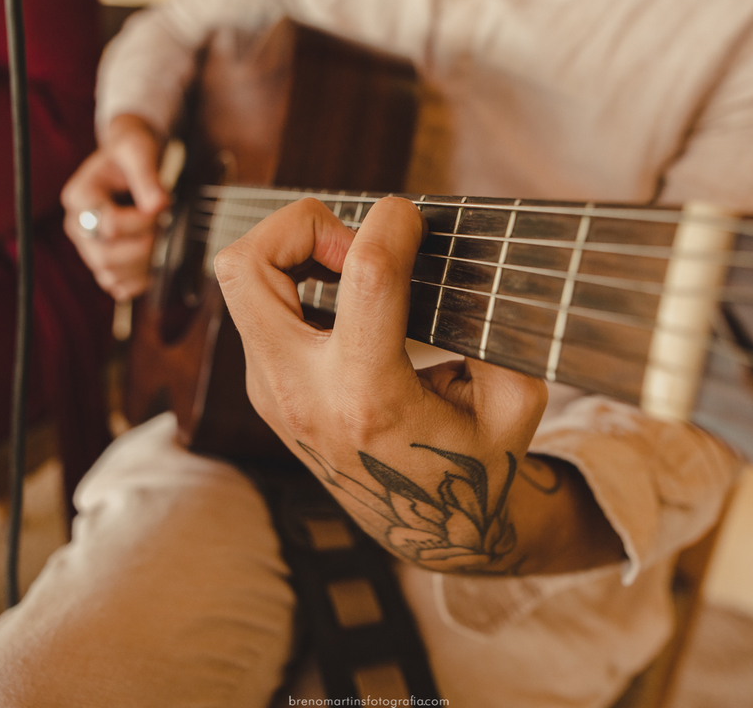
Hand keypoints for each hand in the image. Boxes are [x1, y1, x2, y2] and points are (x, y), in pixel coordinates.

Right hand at [61, 114, 168, 299]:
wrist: (127, 162)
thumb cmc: (130, 154)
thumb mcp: (137, 151)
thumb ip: (146, 175)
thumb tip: (158, 204)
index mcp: (79, 197)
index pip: (110, 225)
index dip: (143, 221)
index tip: (162, 204)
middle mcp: (76, 225)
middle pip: (105, 256)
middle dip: (143, 247)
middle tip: (163, 228)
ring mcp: (86, 246)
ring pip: (109, 274)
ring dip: (143, 266)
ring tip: (160, 241)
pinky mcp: (100, 261)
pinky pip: (115, 285)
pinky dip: (138, 281)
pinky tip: (154, 263)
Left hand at [215, 197, 564, 573]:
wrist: (424, 531)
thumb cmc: (474, 464)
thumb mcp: (514, 404)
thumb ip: (496, 333)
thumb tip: (461, 263)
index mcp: (371, 397)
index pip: (364, 276)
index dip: (392, 222)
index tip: (415, 220)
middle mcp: (303, 392)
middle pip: (248, 264)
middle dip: (303, 223)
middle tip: (356, 247)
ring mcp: (271, 390)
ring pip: (238, 278)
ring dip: (291, 247)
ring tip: (349, 265)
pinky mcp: (263, 385)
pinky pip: (257, 305)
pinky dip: (294, 277)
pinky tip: (343, 294)